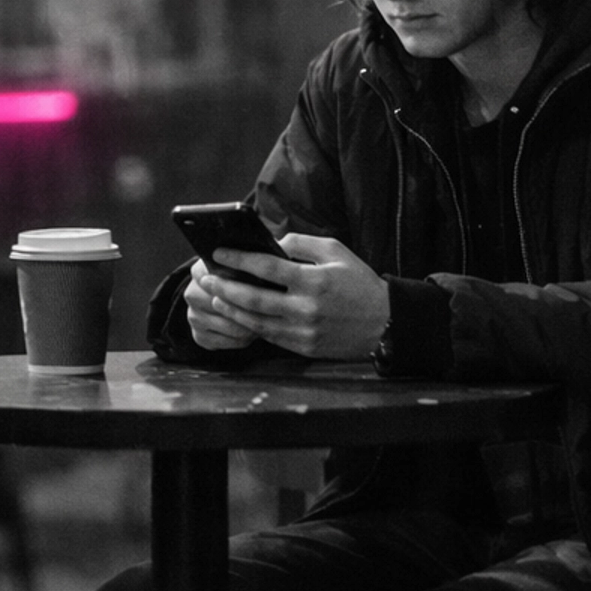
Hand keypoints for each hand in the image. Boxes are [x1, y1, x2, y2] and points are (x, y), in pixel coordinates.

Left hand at [187, 233, 389, 360]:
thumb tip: (271, 243)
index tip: (218, 253)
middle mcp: (305, 308)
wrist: (384, 323)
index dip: (238, 259)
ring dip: (231, 309)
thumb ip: (302, 243)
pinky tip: (238, 315)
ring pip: (255, 322)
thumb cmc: (358, 282)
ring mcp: (303, 332)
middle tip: (206, 277)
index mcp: (313, 280)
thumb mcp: (336, 251)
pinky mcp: (303, 348)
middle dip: (225, 287)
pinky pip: (269, 336)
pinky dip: (249, 325)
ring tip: (216, 297)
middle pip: (253, 298)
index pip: (266, 267)